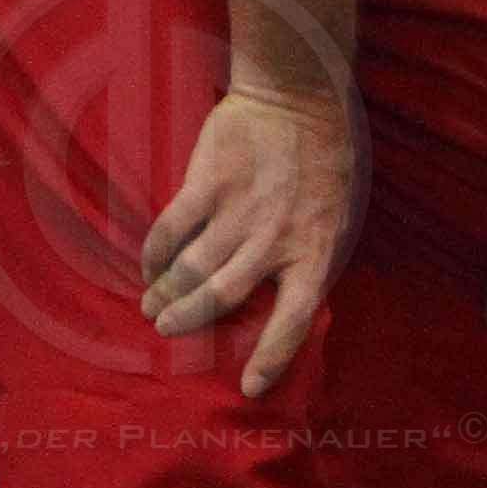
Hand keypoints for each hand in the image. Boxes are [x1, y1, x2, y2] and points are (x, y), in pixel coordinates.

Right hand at [141, 86, 361, 399]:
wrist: (301, 99)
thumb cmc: (326, 164)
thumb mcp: (337, 217)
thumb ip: (308, 258)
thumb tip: (282, 303)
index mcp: (316, 251)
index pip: (294, 319)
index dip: (272, 357)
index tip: (249, 388)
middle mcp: (276, 239)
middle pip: (222, 296)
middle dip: (189, 319)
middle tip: (166, 328)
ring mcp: (241, 211)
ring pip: (192, 268)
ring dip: (166, 292)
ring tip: (152, 305)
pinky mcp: (208, 184)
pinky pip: (172, 229)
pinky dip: (155, 253)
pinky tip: (150, 264)